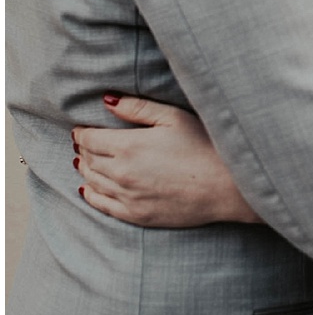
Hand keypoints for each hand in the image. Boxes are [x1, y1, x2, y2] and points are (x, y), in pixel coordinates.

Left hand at [73, 95, 258, 226]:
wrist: (228, 187)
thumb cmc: (206, 146)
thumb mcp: (175, 118)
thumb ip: (138, 108)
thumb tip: (106, 100)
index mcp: (129, 145)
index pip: (89, 138)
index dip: (83, 132)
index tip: (84, 129)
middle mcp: (121, 172)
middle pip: (88, 159)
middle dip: (85, 149)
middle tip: (88, 143)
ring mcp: (126, 196)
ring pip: (91, 180)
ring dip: (86, 169)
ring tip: (88, 161)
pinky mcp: (134, 214)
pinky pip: (100, 204)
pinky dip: (90, 194)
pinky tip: (88, 188)